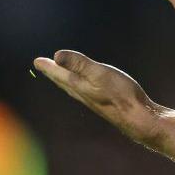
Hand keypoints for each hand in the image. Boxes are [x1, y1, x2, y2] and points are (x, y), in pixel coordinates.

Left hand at [33, 50, 162, 143]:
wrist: (137, 118)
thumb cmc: (120, 95)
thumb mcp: (100, 74)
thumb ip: (79, 64)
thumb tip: (56, 55)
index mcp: (79, 86)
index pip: (59, 74)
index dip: (48, 67)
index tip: (36, 61)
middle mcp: (83, 94)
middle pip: (63, 82)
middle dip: (54, 73)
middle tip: (44, 66)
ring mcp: (93, 99)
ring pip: (73, 88)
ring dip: (65, 80)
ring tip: (61, 75)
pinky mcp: (104, 102)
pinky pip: (85, 91)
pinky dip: (79, 85)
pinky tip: (87, 86)